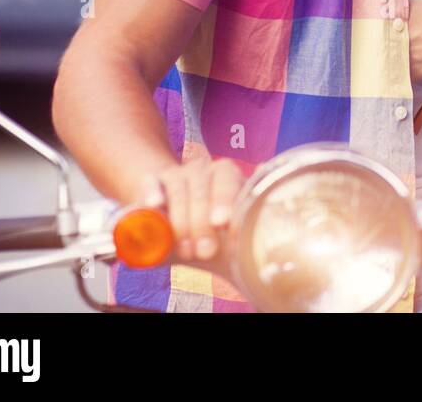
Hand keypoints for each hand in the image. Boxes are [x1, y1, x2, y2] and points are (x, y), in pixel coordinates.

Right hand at [130, 157, 245, 262]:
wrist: (173, 217)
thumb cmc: (209, 228)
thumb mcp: (226, 233)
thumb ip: (244, 231)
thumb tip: (270, 224)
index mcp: (227, 175)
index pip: (229, 182)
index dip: (226, 202)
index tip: (223, 224)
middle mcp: (203, 169)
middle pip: (203, 190)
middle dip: (203, 224)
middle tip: (205, 252)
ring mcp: (176, 174)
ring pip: (178, 190)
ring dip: (181, 221)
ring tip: (186, 251)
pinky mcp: (152, 181)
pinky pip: (151, 183)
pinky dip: (152, 193)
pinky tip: (154, 205)